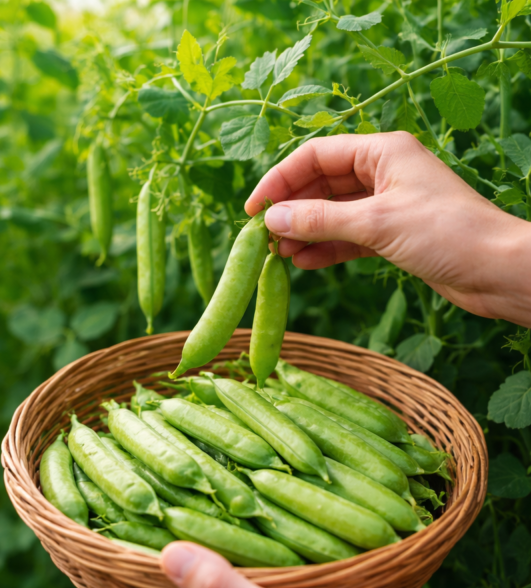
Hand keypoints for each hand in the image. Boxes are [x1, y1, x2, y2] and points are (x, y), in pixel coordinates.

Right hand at [244, 132, 530, 327]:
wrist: (499, 270)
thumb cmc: (445, 234)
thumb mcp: (375, 223)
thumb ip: (319, 220)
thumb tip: (271, 220)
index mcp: (382, 151)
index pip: (316, 155)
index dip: (280, 179)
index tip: (255, 209)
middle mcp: (383, 172)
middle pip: (321, 183)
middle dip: (291, 209)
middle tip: (262, 237)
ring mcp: (388, 203)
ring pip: (332, 212)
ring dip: (304, 231)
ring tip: (278, 255)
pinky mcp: (393, 233)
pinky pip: (347, 235)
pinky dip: (325, 248)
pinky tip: (303, 263)